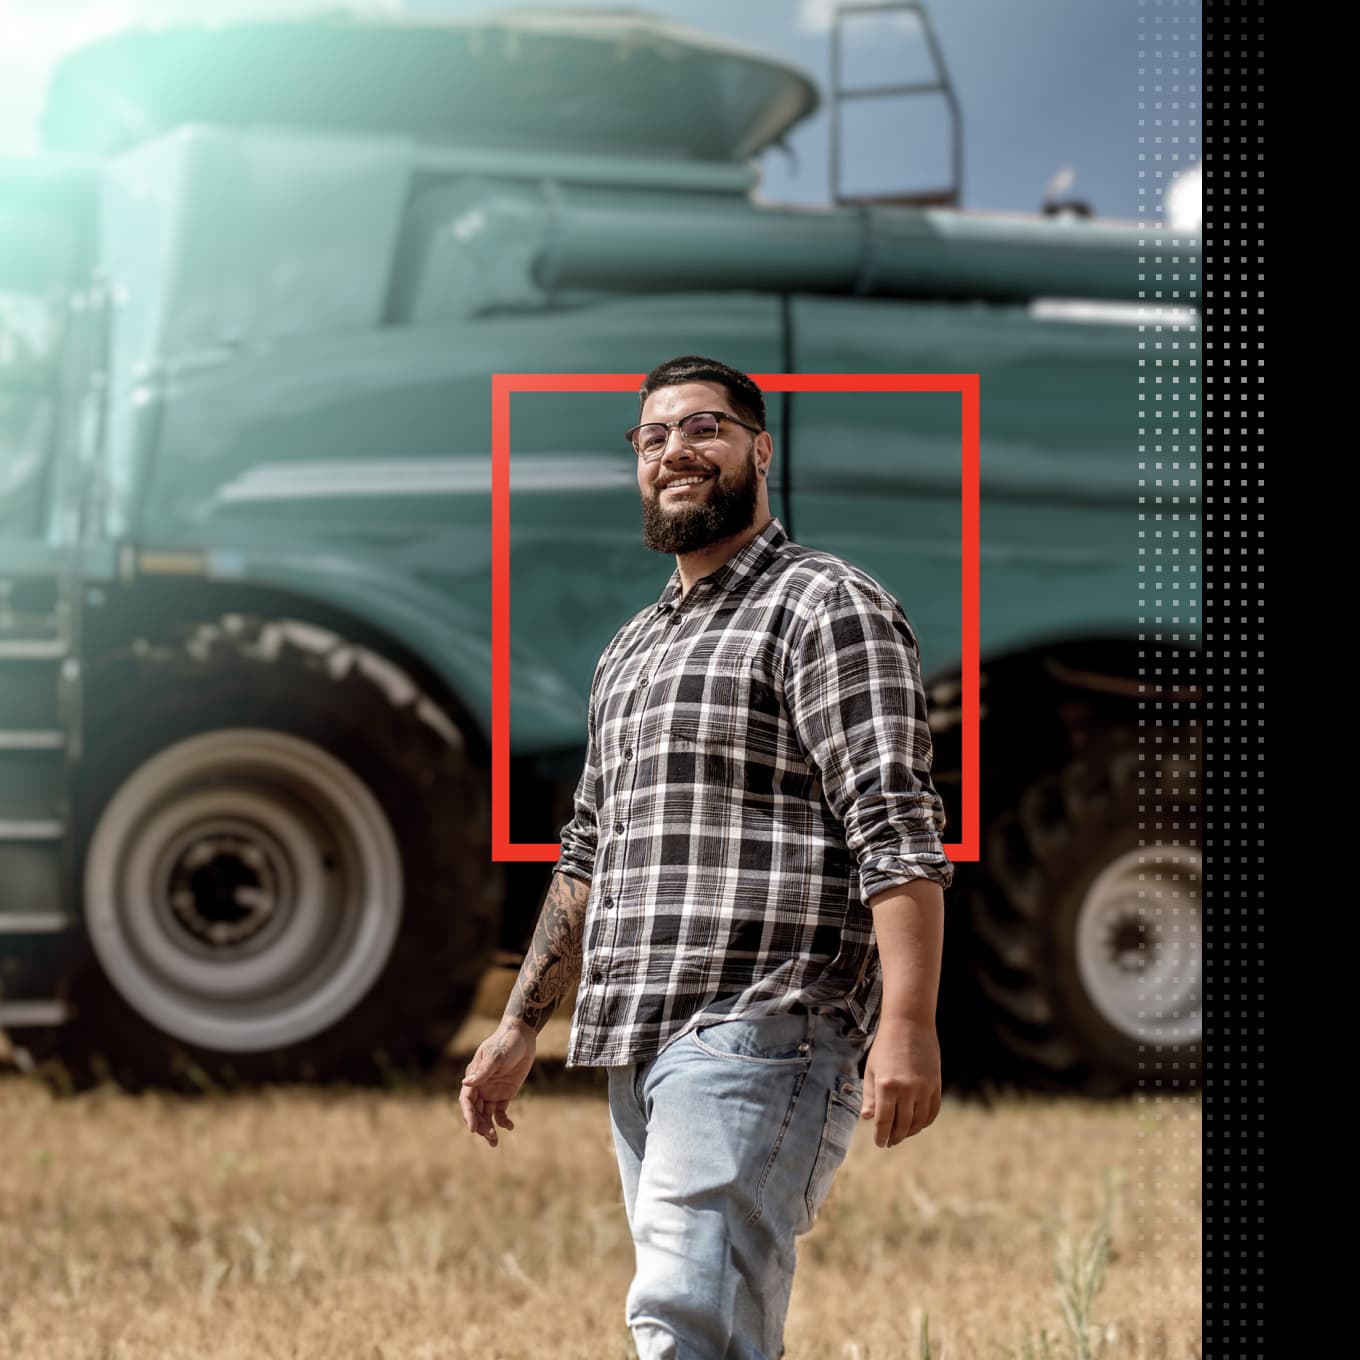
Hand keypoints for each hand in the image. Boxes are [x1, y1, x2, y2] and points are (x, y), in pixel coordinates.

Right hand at [459, 1018, 536, 1147]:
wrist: (522, 1037)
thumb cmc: (506, 1043)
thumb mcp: (496, 1056)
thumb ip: (483, 1071)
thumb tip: (466, 1084)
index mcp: (474, 1077)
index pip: (467, 1100)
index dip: (468, 1115)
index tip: (473, 1128)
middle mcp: (481, 1086)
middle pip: (476, 1111)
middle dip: (480, 1125)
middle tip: (489, 1136)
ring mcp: (492, 1091)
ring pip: (487, 1115)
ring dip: (489, 1128)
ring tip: (495, 1142)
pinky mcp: (505, 1093)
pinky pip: (500, 1111)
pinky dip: (503, 1121)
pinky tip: (509, 1127)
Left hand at [861, 1017, 941, 1147]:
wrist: (910, 1024)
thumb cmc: (885, 1046)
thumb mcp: (872, 1069)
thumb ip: (870, 1096)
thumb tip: (867, 1118)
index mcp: (886, 1086)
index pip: (884, 1121)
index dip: (880, 1136)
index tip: (879, 1143)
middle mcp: (906, 1090)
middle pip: (902, 1125)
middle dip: (894, 1137)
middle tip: (889, 1142)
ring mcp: (924, 1088)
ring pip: (918, 1122)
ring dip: (910, 1132)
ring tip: (902, 1134)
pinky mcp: (935, 1085)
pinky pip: (932, 1112)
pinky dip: (925, 1122)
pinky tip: (917, 1124)